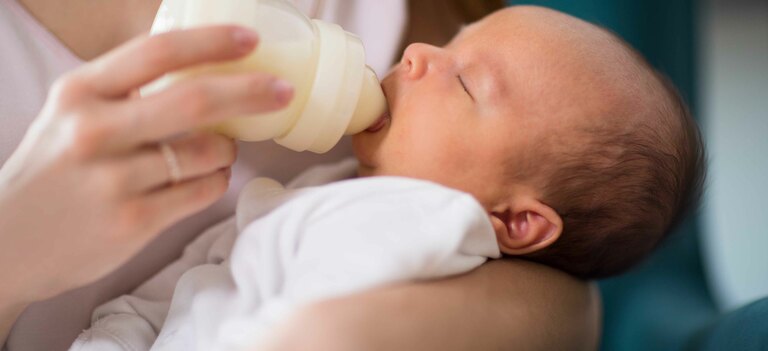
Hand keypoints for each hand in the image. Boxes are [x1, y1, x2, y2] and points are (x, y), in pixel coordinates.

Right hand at [0, 25, 292, 303]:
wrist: (8, 243)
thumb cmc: (53, 171)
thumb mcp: (71, 115)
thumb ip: (123, 91)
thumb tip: (198, 64)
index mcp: (80, 93)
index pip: (156, 52)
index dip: (212, 42)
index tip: (251, 39)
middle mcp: (94, 131)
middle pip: (194, 100)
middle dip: (251, 91)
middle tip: (283, 90)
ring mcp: (114, 180)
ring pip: (206, 152)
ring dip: (228, 148)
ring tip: (222, 149)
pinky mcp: (132, 221)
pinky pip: (203, 191)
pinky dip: (217, 180)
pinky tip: (209, 177)